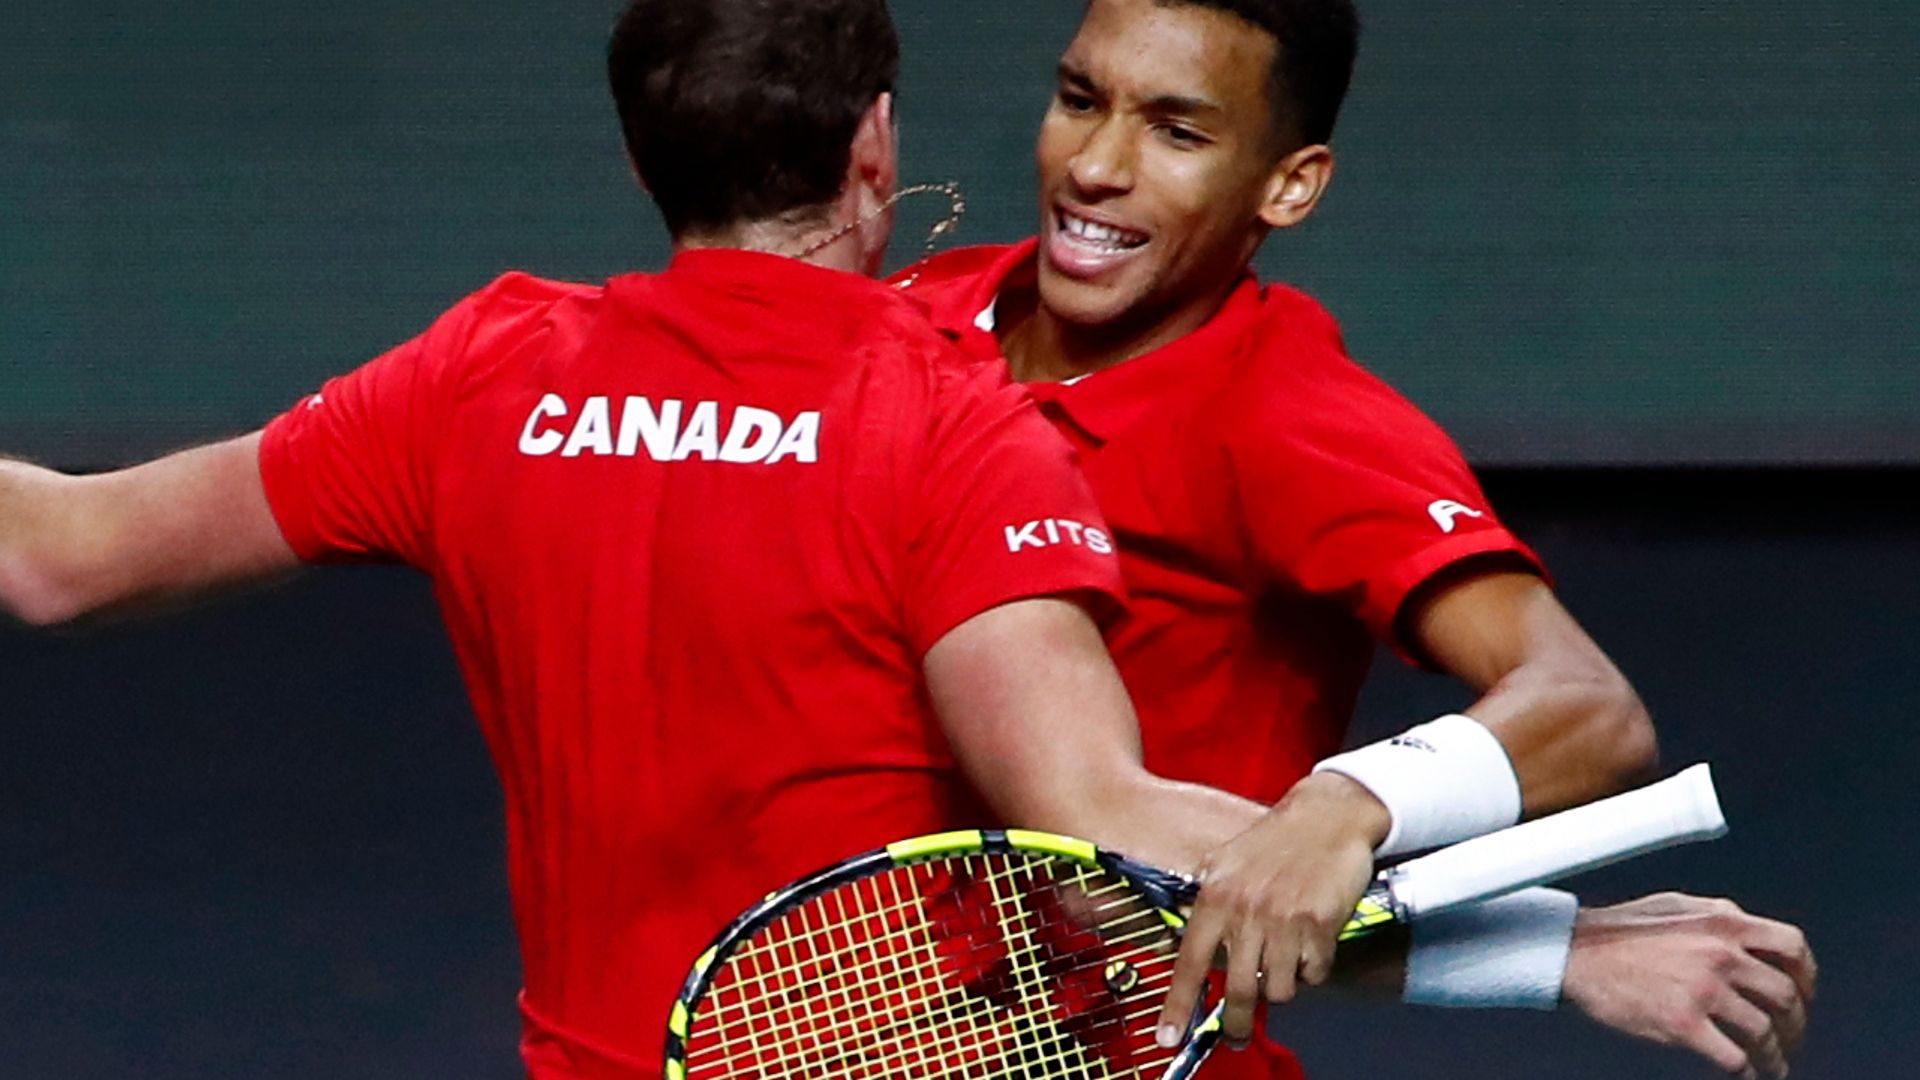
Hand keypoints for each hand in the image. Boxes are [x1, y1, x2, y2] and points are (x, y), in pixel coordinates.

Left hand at [1155, 772, 1388, 1048]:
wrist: (1326, 816)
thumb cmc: (1275, 839)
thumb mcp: (1225, 863)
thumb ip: (1207, 901)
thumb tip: (1191, 944)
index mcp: (1215, 896)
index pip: (1189, 962)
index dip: (1178, 1004)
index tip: (1168, 1036)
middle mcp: (1246, 910)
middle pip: (1236, 989)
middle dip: (1236, 1023)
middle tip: (1236, 1036)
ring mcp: (1284, 919)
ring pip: (1278, 988)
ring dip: (1282, 985)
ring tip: (1285, 962)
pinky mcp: (1320, 924)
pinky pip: (1313, 973)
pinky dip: (1313, 967)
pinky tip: (1312, 944)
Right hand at [1562, 893, 1815, 1078]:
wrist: (1574, 952)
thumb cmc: (1618, 929)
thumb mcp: (1677, 905)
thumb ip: (1719, 916)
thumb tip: (1750, 930)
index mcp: (1724, 922)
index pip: (1793, 946)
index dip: (1807, 975)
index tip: (1804, 994)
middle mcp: (1721, 953)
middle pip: (1786, 996)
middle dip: (1795, 1024)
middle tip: (1789, 1038)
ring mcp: (1704, 989)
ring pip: (1765, 1032)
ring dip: (1776, 1055)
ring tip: (1772, 1065)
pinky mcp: (1683, 1023)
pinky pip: (1734, 1057)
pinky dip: (1748, 1071)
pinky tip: (1744, 1073)